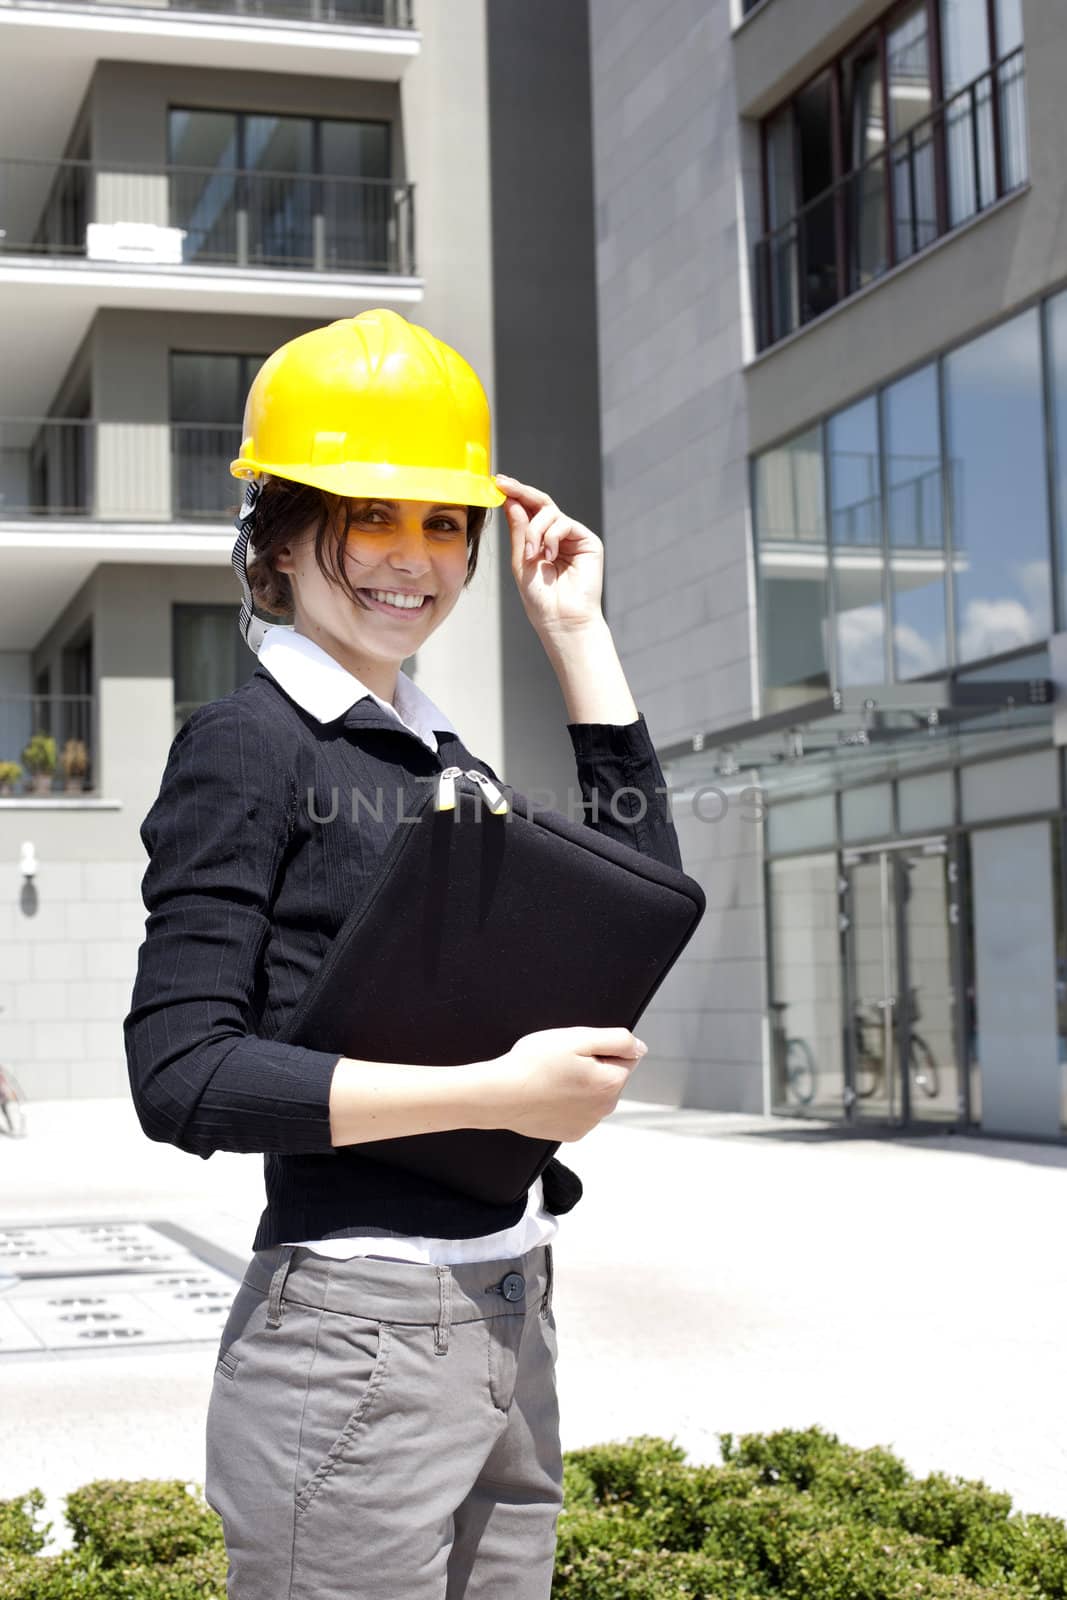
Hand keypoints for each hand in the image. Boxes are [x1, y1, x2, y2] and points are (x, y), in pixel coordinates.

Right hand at [489, 1025, 648, 1142]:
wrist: (499, 1095)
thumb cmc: (534, 1064)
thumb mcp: (577, 1038)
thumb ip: (617, 1040)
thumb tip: (639, 1047)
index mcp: (611, 1083)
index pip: (625, 1055)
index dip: (600, 1047)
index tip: (577, 1050)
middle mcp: (605, 1108)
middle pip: (610, 1076)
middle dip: (593, 1066)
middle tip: (562, 1061)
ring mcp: (588, 1124)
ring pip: (593, 1095)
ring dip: (581, 1085)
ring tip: (551, 1079)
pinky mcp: (571, 1133)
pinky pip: (578, 1111)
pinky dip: (567, 1103)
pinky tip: (548, 1095)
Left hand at [495, 475, 605, 637]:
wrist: (560, 619)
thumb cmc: (540, 598)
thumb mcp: (521, 560)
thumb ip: (519, 530)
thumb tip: (511, 501)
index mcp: (541, 540)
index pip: (529, 511)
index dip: (515, 495)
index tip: (497, 483)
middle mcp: (559, 535)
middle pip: (541, 503)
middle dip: (521, 492)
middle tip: (504, 484)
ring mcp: (574, 537)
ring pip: (549, 513)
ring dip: (534, 530)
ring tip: (531, 555)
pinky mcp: (588, 542)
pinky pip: (564, 523)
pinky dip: (550, 537)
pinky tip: (548, 556)